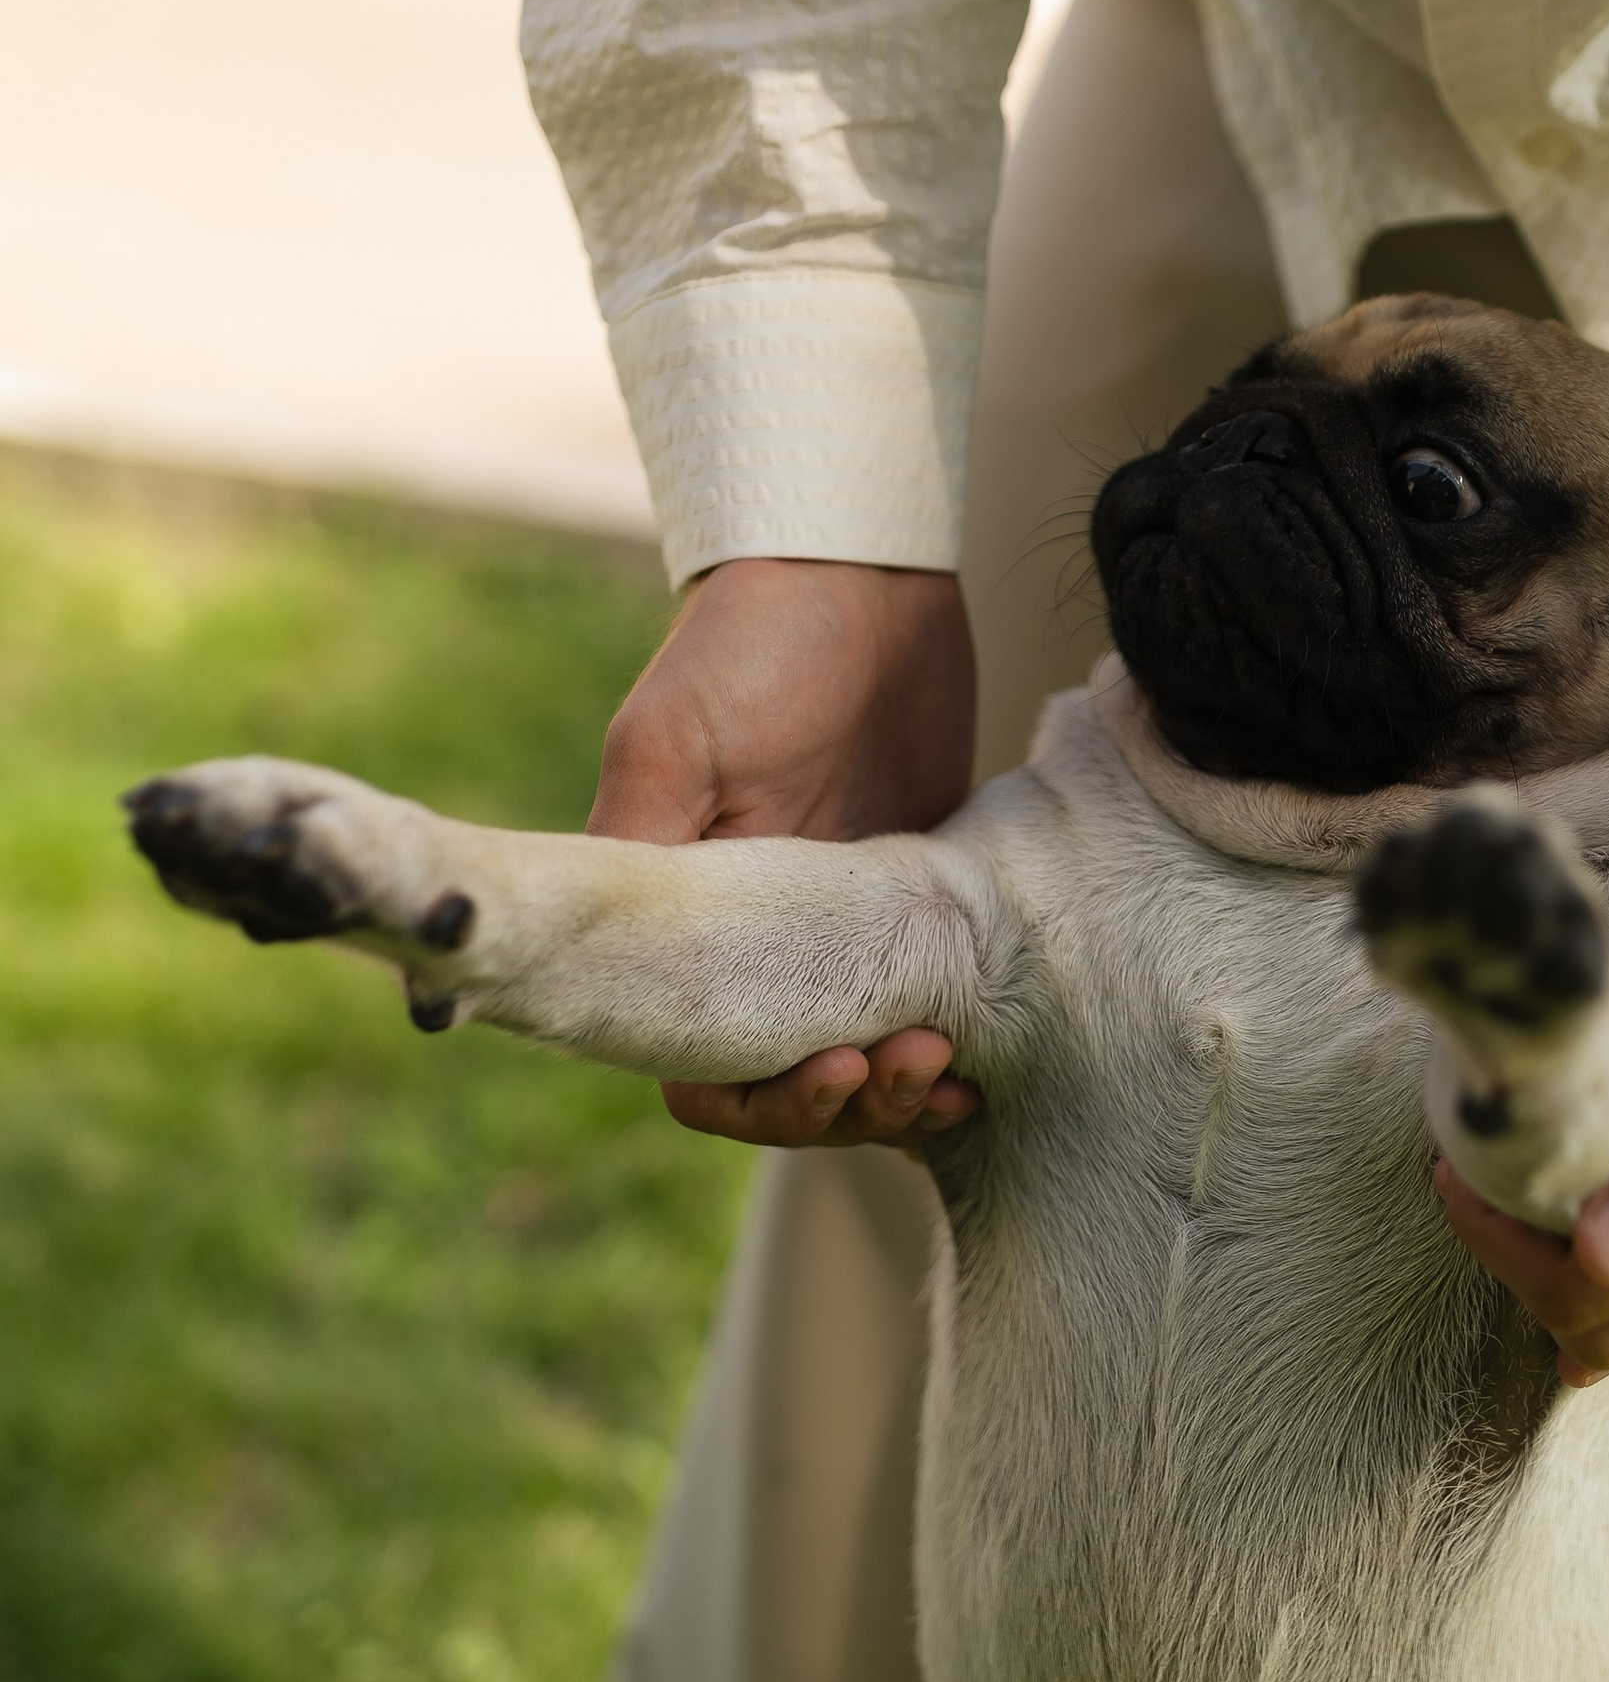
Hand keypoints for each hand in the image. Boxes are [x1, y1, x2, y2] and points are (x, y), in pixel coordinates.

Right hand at [588, 556, 982, 1148]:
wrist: (863, 574)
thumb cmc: (751, 648)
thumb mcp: (674, 747)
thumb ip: (636, 852)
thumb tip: (551, 966)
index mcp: (683, 925)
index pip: (696, 1071)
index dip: (760, 1101)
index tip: (833, 1067)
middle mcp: (755, 946)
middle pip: (783, 1089)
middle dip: (845, 1107)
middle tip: (914, 1065)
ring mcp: (841, 935)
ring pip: (857, 1069)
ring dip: (901, 1097)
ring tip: (953, 1070)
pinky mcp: (915, 912)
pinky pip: (924, 1015)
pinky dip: (948, 1060)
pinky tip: (984, 1070)